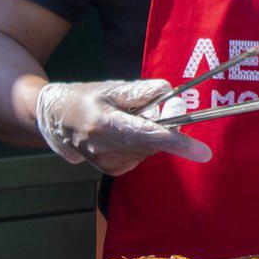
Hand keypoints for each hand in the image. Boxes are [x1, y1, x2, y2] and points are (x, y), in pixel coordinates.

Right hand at [34, 79, 212, 175]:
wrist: (55, 119)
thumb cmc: (87, 98)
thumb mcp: (112, 88)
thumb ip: (142, 92)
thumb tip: (169, 92)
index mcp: (105, 125)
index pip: (149, 135)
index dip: (178, 143)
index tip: (203, 153)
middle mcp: (106, 150)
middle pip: (155, 141)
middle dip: (166, 124)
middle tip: (157, 105)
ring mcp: (109, 164)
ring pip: (151, 148)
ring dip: (152, 132)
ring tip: (128, 118)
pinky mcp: (114, 171)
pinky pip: (144, 153)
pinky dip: (143, 141)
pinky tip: (125, 132)